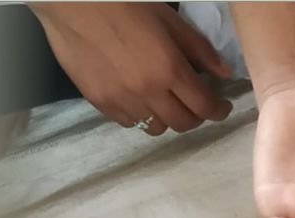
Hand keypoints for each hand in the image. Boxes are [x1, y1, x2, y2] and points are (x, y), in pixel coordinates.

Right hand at [31, 2, 231, 134]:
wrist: (70, 1)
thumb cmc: (123, 2)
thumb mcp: (169, 19)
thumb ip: (199, 49)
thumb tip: (224, 73)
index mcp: (168, 68)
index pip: (204, 106)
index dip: (219, 110)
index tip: (222, 106)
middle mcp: (147, 91)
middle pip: (183, 124)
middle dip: (197, 117)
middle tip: (198, 104)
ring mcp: (121, 100)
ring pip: (156, 128)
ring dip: (168, 119)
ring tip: (168, 102)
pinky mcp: (99, 102)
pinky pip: (129, 123)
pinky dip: (141, 117)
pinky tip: (141, 99)